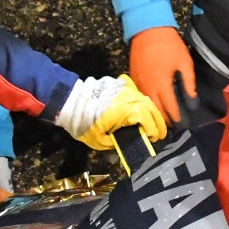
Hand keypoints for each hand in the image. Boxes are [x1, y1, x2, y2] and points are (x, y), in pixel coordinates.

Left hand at [54, 75, 169, 151]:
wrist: (70, 102)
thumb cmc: (84, 123)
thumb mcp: (101, 141)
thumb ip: (119, 143)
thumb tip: (130, 144)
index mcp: (128, 110)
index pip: (150, 121)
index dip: (154, 132)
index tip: (153, 140)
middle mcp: (131, 97)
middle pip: (152, 109)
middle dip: (157, 123)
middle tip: (158, 134)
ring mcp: (126, 89)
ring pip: (146, 100)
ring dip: (151, 112)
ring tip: (152, 123)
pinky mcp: (120, 84)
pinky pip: (136, 92)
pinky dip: (140, 101)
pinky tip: (139, 108)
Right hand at [128, 27, 196, 123]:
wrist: (147, 29)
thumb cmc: (169, 45)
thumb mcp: (185, 62)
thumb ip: (189, 82)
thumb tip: (192, 100)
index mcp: (161, 84)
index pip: (170, 107)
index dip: (176, 117)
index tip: (182, 125)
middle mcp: (148, 87)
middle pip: (156, 110)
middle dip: (165, 120)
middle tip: (173, 126)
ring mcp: (138, 83)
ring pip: (146, 104)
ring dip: (155, 113)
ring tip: (164, 119)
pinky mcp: (133, 78)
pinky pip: (140, 95)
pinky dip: (147, 103)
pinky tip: (154, 105)